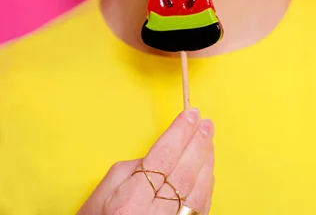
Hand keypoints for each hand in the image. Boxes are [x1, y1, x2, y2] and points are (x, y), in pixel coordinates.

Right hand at [77, 108, 213, 213]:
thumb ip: (132, 169)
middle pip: (184, 172)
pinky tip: (207, 169)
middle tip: (206, 123)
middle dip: (198, 143)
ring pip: (198, 191)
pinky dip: (206, 186)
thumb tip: (161, 153)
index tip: (190, 114)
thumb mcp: (102, 193)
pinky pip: (201, 208)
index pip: (163, 157)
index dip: (180, 132)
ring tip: (209, 140)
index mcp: (129, 203)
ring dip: (206, 162)